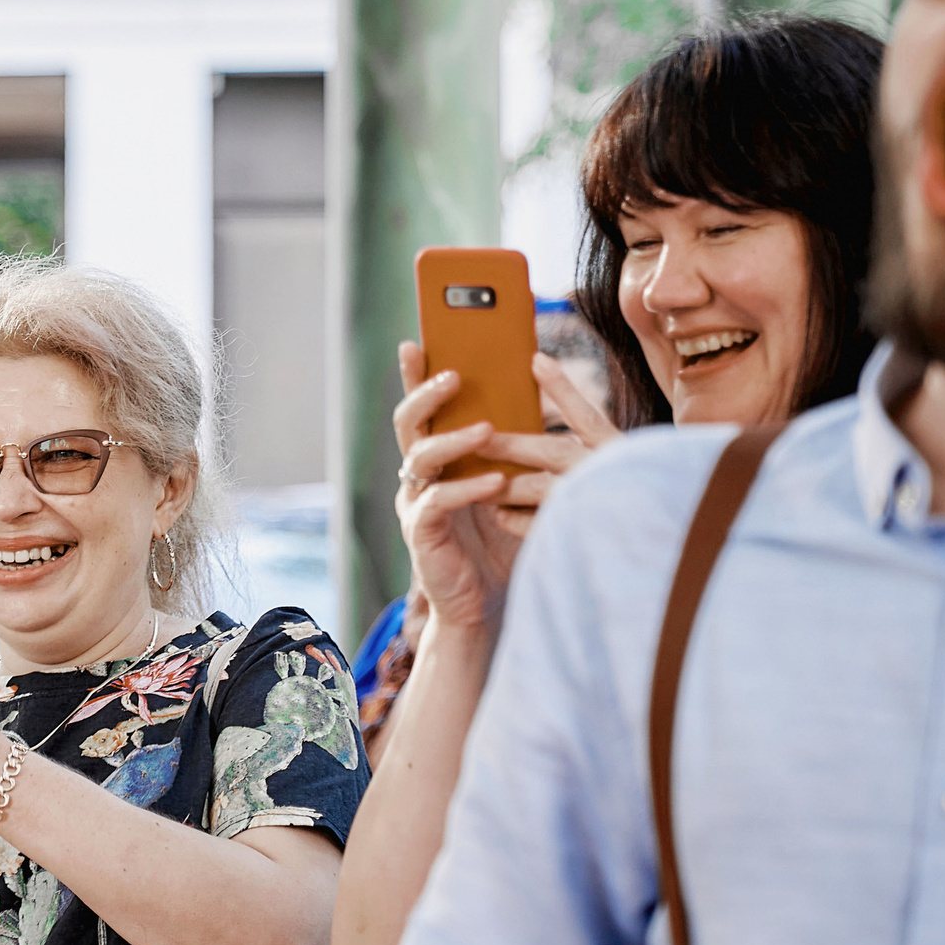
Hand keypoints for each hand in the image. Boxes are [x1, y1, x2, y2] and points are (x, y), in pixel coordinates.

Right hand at [392, 343, 517, 631]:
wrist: (485, 604)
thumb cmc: (502, 540)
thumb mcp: (512, 482)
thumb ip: (512, 445)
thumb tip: (536, 392)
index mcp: (437, 460)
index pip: (424, 408)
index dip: (415, 375)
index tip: (418, 340)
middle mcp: (417, 477)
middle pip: (408, 424)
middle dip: (426, 394)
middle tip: (454, 375)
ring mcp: (415, 504)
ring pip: (419, 459)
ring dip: (453, 439)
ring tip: (487, 429)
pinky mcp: (423, 534)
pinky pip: (438, 502)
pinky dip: (467, 488)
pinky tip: (496, 483)